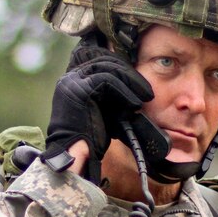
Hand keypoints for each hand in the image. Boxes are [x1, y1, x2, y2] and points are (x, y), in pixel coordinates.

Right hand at [41, 40, 152, 178]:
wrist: (77, 155)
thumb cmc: (91, 139)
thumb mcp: (107, 112)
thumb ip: (116, 98)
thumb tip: (140, 92)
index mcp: (75, 81)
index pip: (100, 60)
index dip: (121, 66)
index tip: (139, 81)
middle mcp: (71, 78)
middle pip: (105, 61)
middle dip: (129, 73)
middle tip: (146, 90)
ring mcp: (73, 82)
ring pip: (108, 68)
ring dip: (131, 81)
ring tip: (145, 96)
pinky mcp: (79, 89)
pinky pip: (107, 80)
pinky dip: (125, 90)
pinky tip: (135, 103)